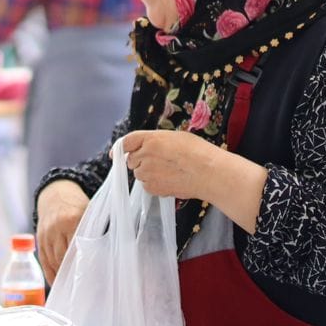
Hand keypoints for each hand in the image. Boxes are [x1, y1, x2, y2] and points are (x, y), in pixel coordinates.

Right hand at [35, 180, 89, 279]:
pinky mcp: (39, 239)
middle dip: (72, 272)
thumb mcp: (89, 213)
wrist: (56, 194)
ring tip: (72, 288)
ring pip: (53, 260)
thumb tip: (103, 254)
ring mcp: (46, 234)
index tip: (91, 277)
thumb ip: (95, 231)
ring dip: (62, 275)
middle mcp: (56, 227)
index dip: (83, 263)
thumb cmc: (77, 206)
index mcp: (72, 219)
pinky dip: (51, 273)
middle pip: (64, 256)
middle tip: (83, 286)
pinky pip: (44, 260)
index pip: (78, 247)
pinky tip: (58, 283)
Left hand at [119, 128, 241, 202]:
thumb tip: (148, 147)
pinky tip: (170, 180)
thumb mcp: (176, 137)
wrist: (208, 173)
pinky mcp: (152, 188)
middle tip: (159, 162)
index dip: (121, 148)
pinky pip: (147, 186)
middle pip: (132, 160)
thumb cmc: (198, 152)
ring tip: (169, 172)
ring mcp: (146, 173)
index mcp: (150, 139)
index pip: (127, 141)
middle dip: (140, 161)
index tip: (117, 154)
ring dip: (148, 173)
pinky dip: (155, 184)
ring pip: (139, 174)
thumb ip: (156, 141)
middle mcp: (144, 155)